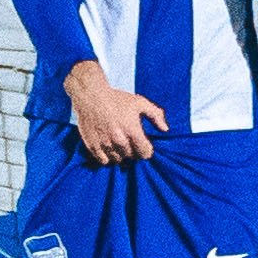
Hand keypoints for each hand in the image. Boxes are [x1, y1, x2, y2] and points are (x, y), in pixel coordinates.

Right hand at [59, 55, 155, 169]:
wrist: (91, 96)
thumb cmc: (117, 99)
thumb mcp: (140, 102)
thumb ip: (156, 115)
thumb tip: (165, 129)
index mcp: (133, 131)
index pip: (145, 154)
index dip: (146, 150)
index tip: (143, 144)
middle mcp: (120, 141)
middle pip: (132, 157)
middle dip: (133, 151)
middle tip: (129, 141)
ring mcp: (105, 144)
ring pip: (118, 160)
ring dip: (121, 155)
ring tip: (119, 144)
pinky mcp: (93, 146)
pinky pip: (104, 161)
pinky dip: (108, 157)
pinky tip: (109, 147)